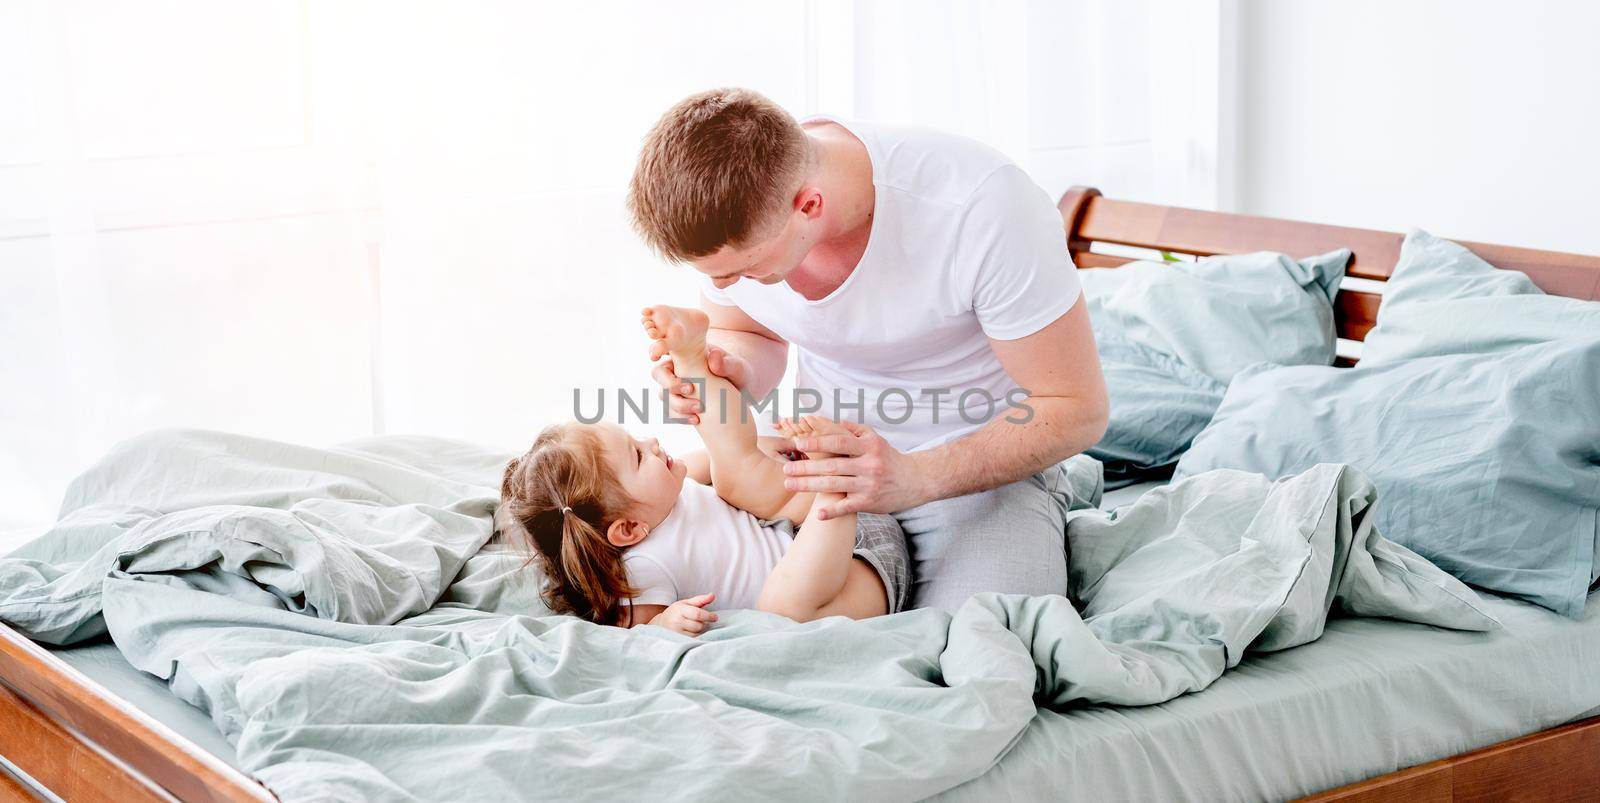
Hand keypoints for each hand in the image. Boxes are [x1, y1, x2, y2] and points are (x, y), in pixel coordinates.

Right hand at [649, 343, 751, 425]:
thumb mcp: (739, 368)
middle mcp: (679, 369)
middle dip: (669, 383)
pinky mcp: (681, 404)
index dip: (656, 351)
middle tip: (690, 389)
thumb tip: (713, 358)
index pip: (666, 348)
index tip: (658, 358)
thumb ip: (728, 364)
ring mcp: (677, 387)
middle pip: (658, 373)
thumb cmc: (740, 375)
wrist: (743, 395)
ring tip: (699, 410)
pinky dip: (680, 417)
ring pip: (663, 395)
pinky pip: (671, 412)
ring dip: (677, 404)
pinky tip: (697, 420)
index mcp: (689, 353)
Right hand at [651, 592, 717, 635]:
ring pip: (696, 633)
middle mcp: (676, 622)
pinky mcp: (677, 640)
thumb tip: (713, 595)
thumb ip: (700, 600)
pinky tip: (691, 631)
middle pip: (699, 626)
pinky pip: (692, 639)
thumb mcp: (686, 603)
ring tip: (694, 625)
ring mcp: (676, 633)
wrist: (660, 624)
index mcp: (680, 610)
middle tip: (701, 620)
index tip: (715, 617)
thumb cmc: (676, 612)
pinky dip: (695, 636)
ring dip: (699, 630)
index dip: (708, 616)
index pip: (697, 614)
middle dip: (704, 623)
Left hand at [780, 421, 930, 518]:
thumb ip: (852, 430)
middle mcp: (869, 465)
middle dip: (806, 467)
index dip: (818, 442)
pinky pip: (847, 507)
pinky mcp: (870, 503)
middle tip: (785, 469)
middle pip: (832, 465)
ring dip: (809, 486)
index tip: (798, 444)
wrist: (916, 480)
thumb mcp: (875, 439)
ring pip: (835, 485)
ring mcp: (869, 485)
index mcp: (868, 446)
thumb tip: (829, 420)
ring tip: (790, 484)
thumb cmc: (889, 458)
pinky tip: (817, 514)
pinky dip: (832, 511)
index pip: (839, 442)